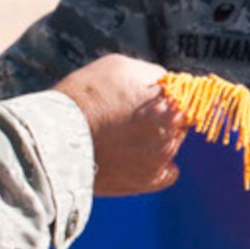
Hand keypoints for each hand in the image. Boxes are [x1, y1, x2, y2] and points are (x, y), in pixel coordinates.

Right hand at [53, 54, 187, 196]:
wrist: (57, 138)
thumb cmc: (86, 97)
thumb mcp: (120, 67)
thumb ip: (153, 74)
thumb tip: (166, 82)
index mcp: (171, 104)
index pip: (192, 97)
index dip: (175, 92)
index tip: (163, 91)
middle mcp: (172, 134)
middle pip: (180, 120)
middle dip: (164, 114)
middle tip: (133, 111)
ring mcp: (160, 160)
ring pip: (170, 144)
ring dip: (157, 138)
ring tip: (124, 133)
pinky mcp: (146, 182)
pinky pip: (168, 173)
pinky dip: (159, 165)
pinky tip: (140, 156)